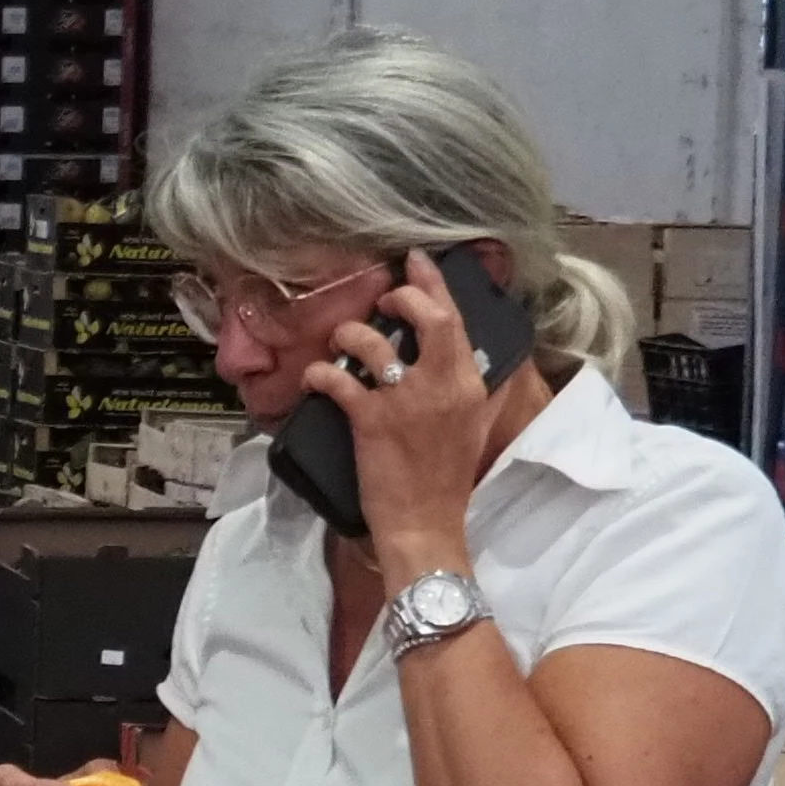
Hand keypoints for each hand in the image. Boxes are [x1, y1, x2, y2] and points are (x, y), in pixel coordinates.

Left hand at [313, 253, 496, 579]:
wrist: (427, 524)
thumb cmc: (445, 478)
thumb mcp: (472, 425)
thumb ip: (468, 388)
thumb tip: (463, 359)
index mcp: (469, 384)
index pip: (456, 321)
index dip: (434, 285)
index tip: (417, 261)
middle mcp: (442, 385)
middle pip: (428, 318)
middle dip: (402, 296)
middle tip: (383, 298)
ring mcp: (406, 402)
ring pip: (375, 344)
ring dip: (350, 334)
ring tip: (340, 341)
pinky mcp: (371, 421)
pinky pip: (339, 380)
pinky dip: (319, 374)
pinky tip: (312, 379)